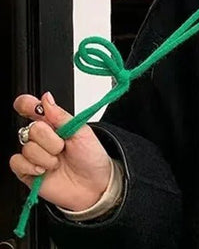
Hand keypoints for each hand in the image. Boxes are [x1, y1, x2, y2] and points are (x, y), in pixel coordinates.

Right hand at [10, 92, 111, 210]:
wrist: (94, 185)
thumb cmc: (91, 157)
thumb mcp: (82, 132)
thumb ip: (61, 116)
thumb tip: (46, 98)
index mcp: (55, 124)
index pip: (33, 108)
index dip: (26, 104)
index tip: (28, 105)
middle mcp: (42, 138)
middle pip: (31, 129)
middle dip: (50, 140)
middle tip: (62, 147)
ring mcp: (34, 155)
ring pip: (26, 147)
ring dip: (46, 156)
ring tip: (58, 162)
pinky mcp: (27, 172)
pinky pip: (17, 163)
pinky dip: (31, 167)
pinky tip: (44, 170)